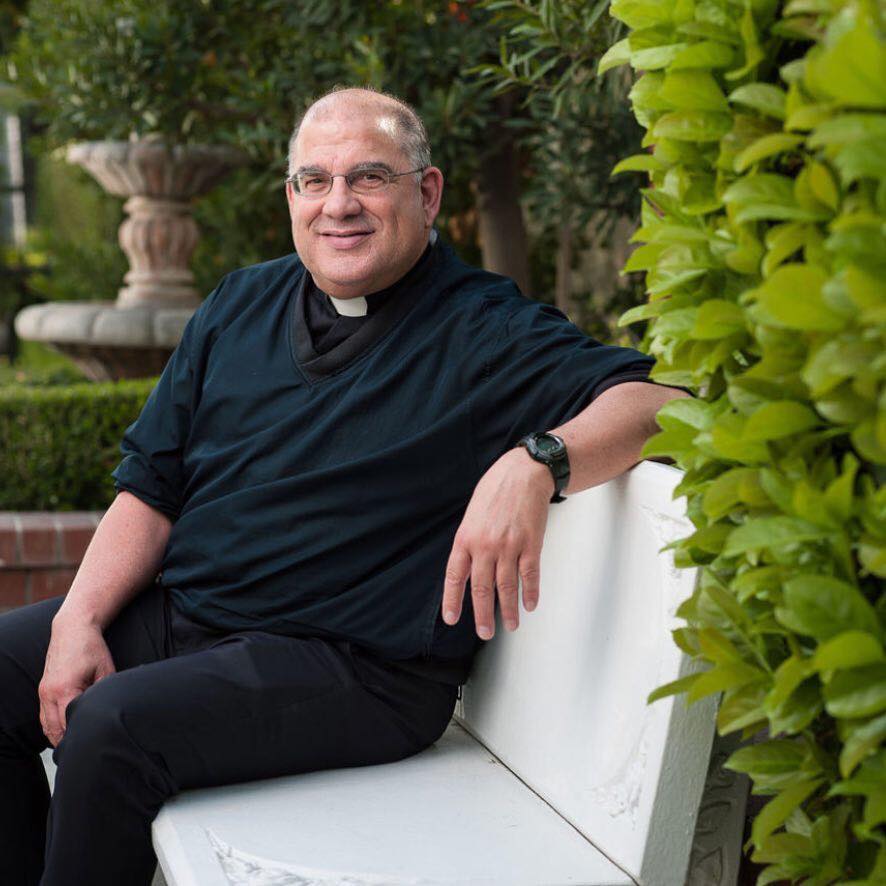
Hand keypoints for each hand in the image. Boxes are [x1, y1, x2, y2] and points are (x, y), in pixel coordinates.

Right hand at [39, 614, 115, 746]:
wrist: (72, 629)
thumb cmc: (91, 648)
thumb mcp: (105, 671)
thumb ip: (104, 693)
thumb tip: (108, 713)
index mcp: (65, 689)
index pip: (69, 724)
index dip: (79, 737)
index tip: (90, 748)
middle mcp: (49, 693)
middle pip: (55, 730)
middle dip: (67, 743)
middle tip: (84, 753)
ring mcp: (43, 692)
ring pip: (46, 726)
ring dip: (58, 738)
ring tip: (74, 748)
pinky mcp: (43, 690)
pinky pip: (44, 717)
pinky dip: (52, 727)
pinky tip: (64, 734)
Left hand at [442, 447, 552, 639]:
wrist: (523, 473)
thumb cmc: (496, 490)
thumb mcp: (472, 514)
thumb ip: (469, 542)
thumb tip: (468, 568)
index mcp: (466, 538)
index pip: (455, 576)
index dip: (453, 600)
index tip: (452, 619)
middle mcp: (485, 545)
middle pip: (482, 588)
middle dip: (483, 615)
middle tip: (484, 633)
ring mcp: (509, 546)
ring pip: (507, 587)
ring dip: (508, 610)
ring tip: (510, 625)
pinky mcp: (531, 544)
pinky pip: (530, 575)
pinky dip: (530, 593)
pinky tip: (529, 605)